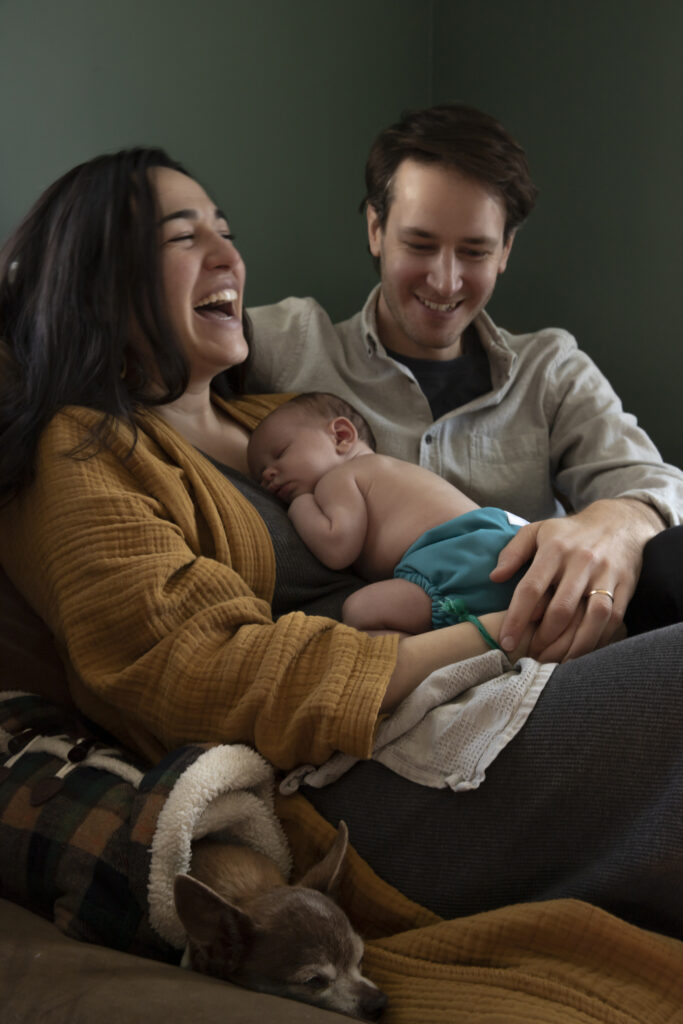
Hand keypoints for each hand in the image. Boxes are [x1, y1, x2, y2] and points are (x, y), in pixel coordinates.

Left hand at [490, 499, 663, 661]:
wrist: (618, 521)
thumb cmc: (568, 533)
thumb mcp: (536, 531)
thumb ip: (512, 552)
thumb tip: (494, 577)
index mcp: (555, 548)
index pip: (531, 588)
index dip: (517, 618)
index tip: (506, 642)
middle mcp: (582, 561)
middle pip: (562, 608)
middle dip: (544, 638)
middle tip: (531, 655)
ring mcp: (607, 574)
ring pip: (593, 617)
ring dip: (574, 646)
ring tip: (556, 662)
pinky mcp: (626, 585)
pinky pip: (614, 619)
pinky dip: (598, 640)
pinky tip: (582, 652)